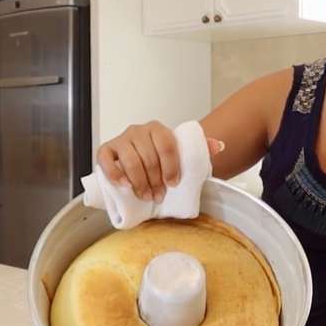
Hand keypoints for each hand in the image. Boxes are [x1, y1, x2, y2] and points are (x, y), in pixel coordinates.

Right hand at [97, 120, 224, 201]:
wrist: (140, 155)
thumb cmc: (161, 157)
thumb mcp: (182, 152)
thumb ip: (201, 148)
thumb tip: (219, 146)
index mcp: (158, 129)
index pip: (167, 146)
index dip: (171, 167)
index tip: (173, 183)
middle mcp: (138, 131)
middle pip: (149, 157)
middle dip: (155, 181)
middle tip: (159, 196)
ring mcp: (121, 139)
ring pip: (130, 160)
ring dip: (139, 183)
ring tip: (145, 196)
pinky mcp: (106, 150)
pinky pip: (106, 160)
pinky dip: (115, 174)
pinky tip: (124, 185)